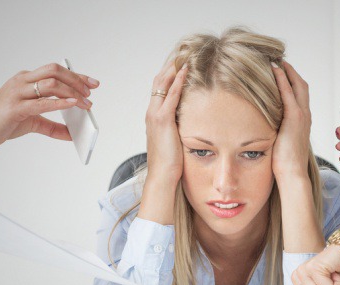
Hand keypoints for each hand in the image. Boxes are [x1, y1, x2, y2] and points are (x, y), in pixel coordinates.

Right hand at [0, 63, 99, 146]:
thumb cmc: (3, 119)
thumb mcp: (33, 122)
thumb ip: (53, 127)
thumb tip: (71, 135)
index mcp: (27, 79)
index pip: (56, 71)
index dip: (77, 75)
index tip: (93, 83)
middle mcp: (23, 81)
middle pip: (55, 71)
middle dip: (76, 80)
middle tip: (90, 93)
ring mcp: (19, 92)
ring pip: (50, 83)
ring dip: (72, 92)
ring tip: (85, 103)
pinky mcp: (16, 107)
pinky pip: (41, 102)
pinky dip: (59, 103)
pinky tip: (72, 104)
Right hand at [144, 61, 187, 182]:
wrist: (162, 174)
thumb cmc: (169, 162)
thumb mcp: (173, 140)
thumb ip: (177, 128)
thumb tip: (188, 123)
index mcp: (153, 117)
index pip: (159, 89)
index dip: (168, 75)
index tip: (179, 63)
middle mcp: (151, 112)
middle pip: (158, 81)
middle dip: (170, 66)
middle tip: (182, 53)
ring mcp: (155, 115)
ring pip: (162, 84)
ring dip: (174, 69)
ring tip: (184, 56)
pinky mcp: (162, 119)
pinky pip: (171, 95)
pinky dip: (178, 81)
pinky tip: (186, 71)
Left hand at [271, 61, 311, 180]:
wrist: (292, 173)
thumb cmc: (284, 163)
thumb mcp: (280, 142)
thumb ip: (277, 131)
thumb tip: (264, 128)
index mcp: (303, 121)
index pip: (299, 96)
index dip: (292, 82)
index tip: (282, 73)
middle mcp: (305, 115)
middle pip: (301, 86)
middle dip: (291, 72)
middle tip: (280, 61)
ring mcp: (301, 115)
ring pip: (297, 85)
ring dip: (287, 71)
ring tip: (276, 61)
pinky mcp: (295, 117)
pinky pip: (288, 93)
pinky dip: (282, 79)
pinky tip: (274, 70)